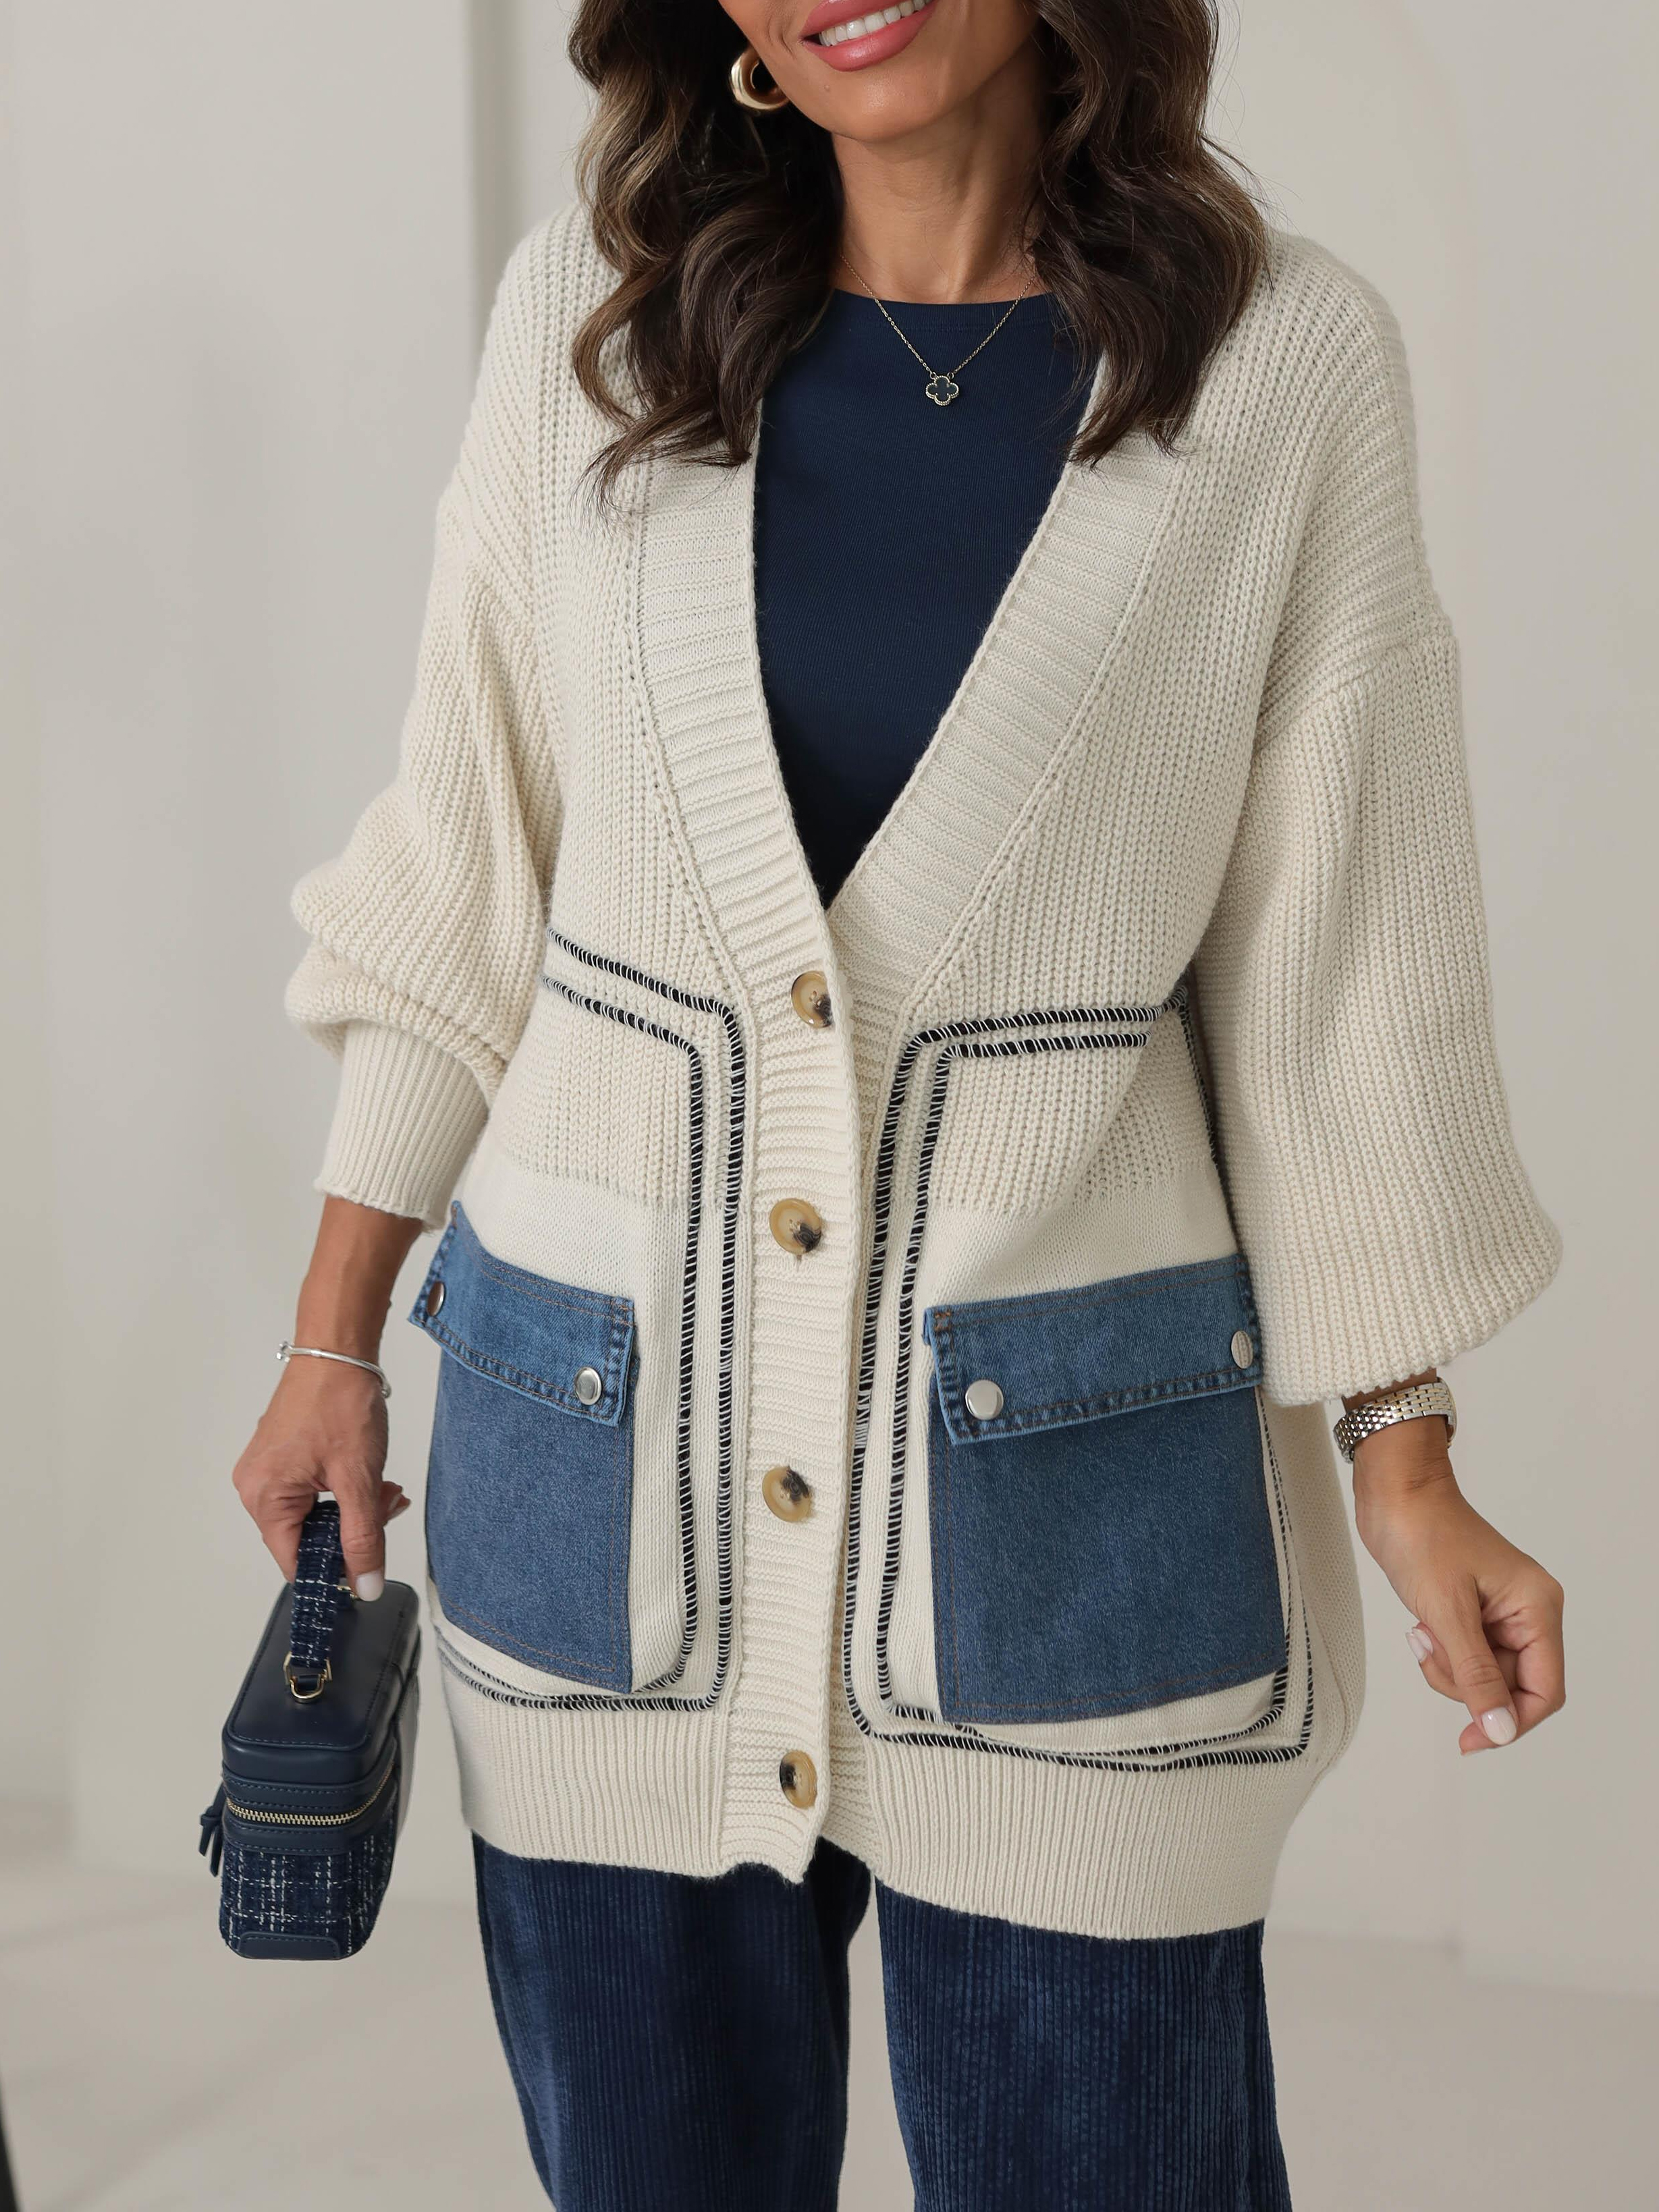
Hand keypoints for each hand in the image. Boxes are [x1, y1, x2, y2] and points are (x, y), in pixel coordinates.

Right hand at [233, 1353, 409, 1595]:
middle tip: (387, 1509)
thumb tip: (365, 1584)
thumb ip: (363, 1538)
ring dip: (354, 1509)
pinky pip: (311, 1491)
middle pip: (307, 1538)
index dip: (334, 1570)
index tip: (367, 1565)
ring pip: (315, 1514)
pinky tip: (370, 1477)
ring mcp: (267, 1469)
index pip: (295, 1562)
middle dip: (353, 1530)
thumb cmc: (340, 1402)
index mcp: (264, 1498)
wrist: (338, 1351)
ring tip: (385, 1488)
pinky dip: (343, 1489)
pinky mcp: (282, 1456)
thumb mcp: (358, 1479)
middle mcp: (256, 1487)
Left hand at [1352, 1420, 1564, 1753]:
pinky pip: (1464, 1655)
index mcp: (1537, 1609)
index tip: (1471, 1740)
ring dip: (1446, 1667)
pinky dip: (1440, 1652)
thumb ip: (1476, 1676)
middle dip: (1465, 1684)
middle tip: (1429, 1651)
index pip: (1544, 1690)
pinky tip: (1420, 1627)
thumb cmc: (1423, 1535)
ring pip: (1483, 1675)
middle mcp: (1527, 1612)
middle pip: (1510, 1687)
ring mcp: (1499, 1612)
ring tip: (1421, 1632)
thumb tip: (1501, 1730)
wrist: (1394, 1492)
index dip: (1511, 1722)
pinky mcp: (1472, 1609)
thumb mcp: (1448, 1613)